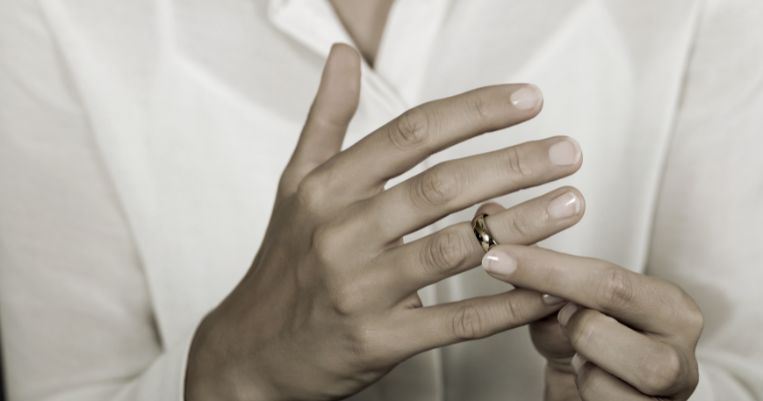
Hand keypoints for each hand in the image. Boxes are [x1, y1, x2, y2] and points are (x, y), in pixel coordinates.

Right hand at [185, 43, 583, 400]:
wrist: (251, 351)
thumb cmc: (283, 265)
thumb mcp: (295, 185)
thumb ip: (326, 118)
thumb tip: (342, 54)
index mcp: (326, 189)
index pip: (410, 134)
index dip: (474, 112)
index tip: (527, 101)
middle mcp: (341, 233)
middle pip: (440, 187)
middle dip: (513, 164)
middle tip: (566, 152)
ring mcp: (359, 289)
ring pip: (454, 249)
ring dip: (522, 225)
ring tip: (570, 203)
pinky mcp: (378, 340)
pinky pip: (455, 320)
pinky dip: (507, 304)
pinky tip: (545, 287)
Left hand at [480, 241, 703, 400]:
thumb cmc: (589, 353)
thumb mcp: (565, 309)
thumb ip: (538, 270)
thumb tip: (488, 213)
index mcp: (668, 305)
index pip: (607, 279)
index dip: (545, 269)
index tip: (496, 258)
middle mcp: (681, 348)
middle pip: (602, 324)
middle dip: (563, 321)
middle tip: (558, 322)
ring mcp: (674, 392)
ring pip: (604, 373)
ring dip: (577, 365)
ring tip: (581, 360)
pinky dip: (584, 393)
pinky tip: (587, 388)